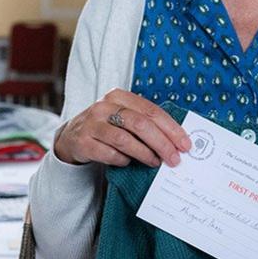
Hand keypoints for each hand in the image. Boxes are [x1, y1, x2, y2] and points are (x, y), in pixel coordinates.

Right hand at [53, 89, 191, 167]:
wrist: (72, 137)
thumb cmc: (107, 127)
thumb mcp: (123, 117)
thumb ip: (145, 123)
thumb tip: (176, 140)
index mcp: (119, 96)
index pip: (151, 111)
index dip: (171, 128)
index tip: (185, 144)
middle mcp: (104, 107)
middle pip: (140, 124)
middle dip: (162, 143)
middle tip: (174, 159)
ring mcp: (91, 124)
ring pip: (125, 140)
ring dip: (144, 154)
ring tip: (155, 162)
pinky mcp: (83, 142)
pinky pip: (109, 154)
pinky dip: (123, 160)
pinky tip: (128, 162)